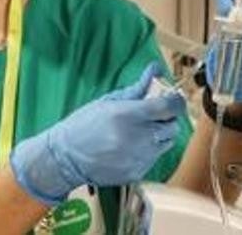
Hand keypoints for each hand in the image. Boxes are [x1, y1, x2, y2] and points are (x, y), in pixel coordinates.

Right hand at [9, 63, 186, 205]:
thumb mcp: (108, 101)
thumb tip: (154, 69)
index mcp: (129, 115)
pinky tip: (130, 147)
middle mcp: (138, 138)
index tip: (173, 99)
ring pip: (166, 143)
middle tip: (153, 115)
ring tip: (139, 132)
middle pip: (173, 126)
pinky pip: (154, 158)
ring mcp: (139, 157)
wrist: (66, 157)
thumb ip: (136, 88)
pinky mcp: (137, 172)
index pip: (170, 106)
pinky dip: (148, 151)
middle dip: (167, 118)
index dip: (176, 101)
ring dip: (159, 135)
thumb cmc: (83, 125)